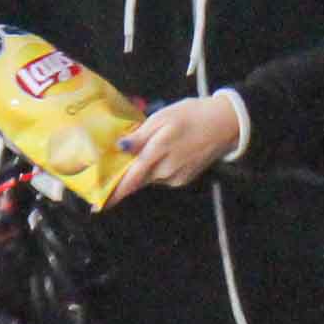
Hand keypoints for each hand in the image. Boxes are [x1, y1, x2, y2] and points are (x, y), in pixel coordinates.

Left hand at [105, 95, 244, 205]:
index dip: (114, 195)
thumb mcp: (162, 118)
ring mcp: (176, 178)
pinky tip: (165, 153)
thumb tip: (120, 148)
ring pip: (150, 178)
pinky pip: (163, 177)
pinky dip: (157, 169)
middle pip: (137, 180)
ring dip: (144, 170)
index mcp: (156, 154)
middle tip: (115, 170)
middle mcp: (165, 172)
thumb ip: (140, 136)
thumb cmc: (191, 115)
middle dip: (126, 178)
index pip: (130, 180)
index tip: (97, 208)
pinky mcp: (184, 179)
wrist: (225, 124)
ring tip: (150, 150)